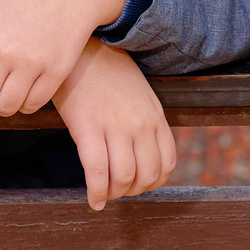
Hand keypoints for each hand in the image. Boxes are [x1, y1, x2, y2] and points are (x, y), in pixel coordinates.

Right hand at [50, 40, 177, 210]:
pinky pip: (97, 172)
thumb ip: (145, 120)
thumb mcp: (139, 93)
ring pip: (123, 178)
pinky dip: (97, 193)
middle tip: (119, 191)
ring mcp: (115, 127)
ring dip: (114, 194)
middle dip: (133, 191)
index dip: (153, 182)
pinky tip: (93, 201)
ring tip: (104, 194)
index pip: (166, 163)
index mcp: (155, 116)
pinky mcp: (88, 128)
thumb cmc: (107, 70)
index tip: (139, 185)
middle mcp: (140, 124)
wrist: (82, 48)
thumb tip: (141, 152)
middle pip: (146, 176)